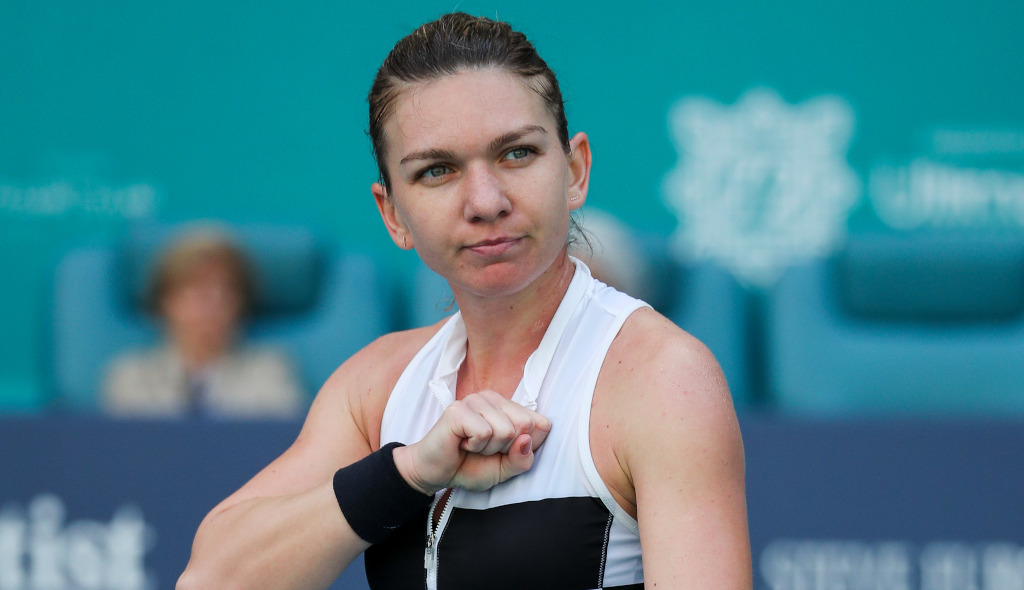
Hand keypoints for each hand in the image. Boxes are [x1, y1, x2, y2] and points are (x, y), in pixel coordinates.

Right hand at [393, 390, 551, 493]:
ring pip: (506, 430)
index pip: (541, 424)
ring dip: (489, 449)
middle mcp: (493, 398)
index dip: (526, 447)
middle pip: (525, 425)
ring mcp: (475, 400)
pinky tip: (462, 443)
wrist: (435, 473)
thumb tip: (526, 440)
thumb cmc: (470, 467)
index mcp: (509, 408)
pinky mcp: (458, 409)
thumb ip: (523, 459)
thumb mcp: (506, 470)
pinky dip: (475, 446)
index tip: (504, 452)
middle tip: (485, 449)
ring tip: (472, 446)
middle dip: (507, 447)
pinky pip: (485, 432)